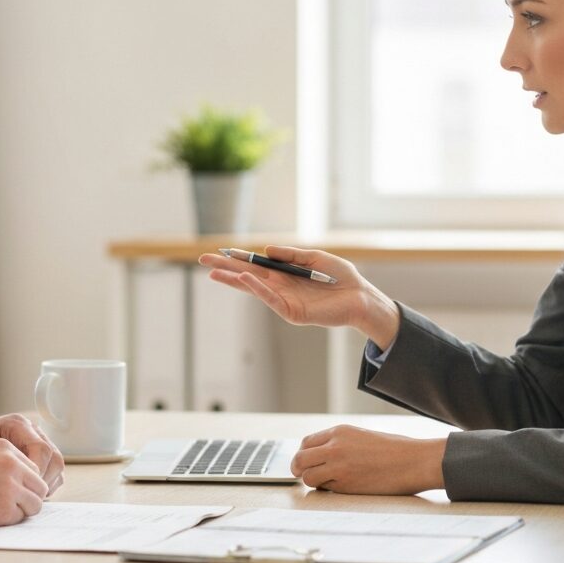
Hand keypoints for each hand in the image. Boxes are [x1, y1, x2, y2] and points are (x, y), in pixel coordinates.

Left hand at [0, 413, 63, 494]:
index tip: (21, 489)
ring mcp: (38, 440)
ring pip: (57, 464)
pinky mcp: (40, 452)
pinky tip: (28, 493)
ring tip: (26, 496)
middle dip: (43, 481)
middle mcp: (32, 429)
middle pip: (54, 457)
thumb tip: (12, 483)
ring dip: (46, 484)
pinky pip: (54, 470)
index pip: (41, 449)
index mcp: (16, 424)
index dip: (36, 473)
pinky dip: (46, 484)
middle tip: (26, 497)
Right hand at [0, 439, 49, 526]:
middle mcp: (12, 465)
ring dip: (21, 509)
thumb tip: (18, 477)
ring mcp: (10, 488)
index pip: (32, 468)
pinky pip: (18, 518)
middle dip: (28, 496)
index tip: (13, 491)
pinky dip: (7, 520)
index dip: (24, 482)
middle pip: (39, 486)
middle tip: (11, 504)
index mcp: (6, 448)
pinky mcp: (2, 510)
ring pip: (34, 504)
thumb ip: (1, 459)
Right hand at [197, 246, 399, 347]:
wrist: (361, 297)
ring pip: (253, 288)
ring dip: (234, 279)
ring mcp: (284, 300)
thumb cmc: (341, 277)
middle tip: (202, 260)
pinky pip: (271, 299)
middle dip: (225, 268)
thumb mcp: (316, 258)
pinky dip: (257, 289)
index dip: (238, 257)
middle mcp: (280, 286)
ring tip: (214, 271)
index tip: (219, 250)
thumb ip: (291, 255)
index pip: (255, 264)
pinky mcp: (292, 312)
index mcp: (284, 273)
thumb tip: (266, 250)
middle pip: (247, 276)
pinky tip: (245, 279)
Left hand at [290, 425, 445, 493]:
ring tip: (325, 483)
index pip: (306, 443)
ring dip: (313, 482)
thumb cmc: (394, 449)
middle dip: (299, 468)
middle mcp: (334, 447)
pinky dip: (328, 490)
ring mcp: (338, 466)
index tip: (307, 461)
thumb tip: (322, 454)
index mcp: (339, 431)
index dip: (304, 454)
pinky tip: (341, 487)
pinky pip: (325, 489)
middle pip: (300, 459)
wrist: (413, 461)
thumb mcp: (361, 436)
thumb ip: (340, 442)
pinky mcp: (346, 485)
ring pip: (308, 477)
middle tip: (303, 475)